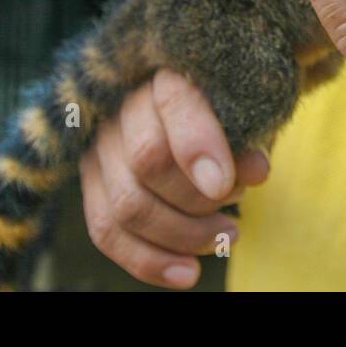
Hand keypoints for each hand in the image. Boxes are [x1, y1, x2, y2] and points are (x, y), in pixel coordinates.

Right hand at [81, 68, 270, 288]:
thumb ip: (248, 135)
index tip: (235, 182)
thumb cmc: (222, 108)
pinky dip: (149, 262)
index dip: (200, 145)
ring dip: (184, 235)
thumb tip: (255, 171)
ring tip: (226, 236)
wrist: (189, 108)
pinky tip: (188, 275)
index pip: (174, 103)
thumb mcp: (241, 111)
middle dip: (200, 198)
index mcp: (165, 72)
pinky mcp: (89, 183)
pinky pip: (106, 233)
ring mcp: (99, 146)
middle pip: (148, 161)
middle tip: (237, 205)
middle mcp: (121, 105)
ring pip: (127, 206)